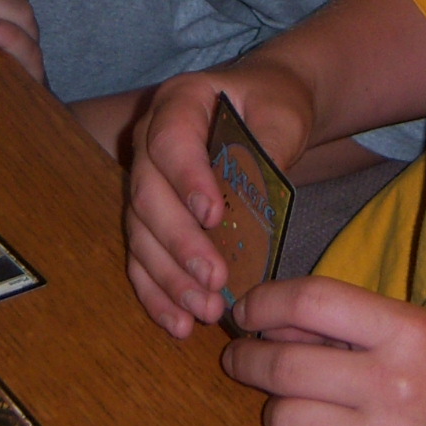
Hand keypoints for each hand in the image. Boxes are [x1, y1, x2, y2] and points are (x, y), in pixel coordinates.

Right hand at [124, 59, 313, 337]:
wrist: (263, 109)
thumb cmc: (272, 105)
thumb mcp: (283, 112)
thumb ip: (272, 142)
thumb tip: (261, 189)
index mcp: (178, 102)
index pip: (170, 141)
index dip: (186, 180)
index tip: (213, 216)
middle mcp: (148, 142)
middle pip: (148, 195)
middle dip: (180, 243)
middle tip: (214, 279)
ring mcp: (145, 182)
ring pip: (141, 234)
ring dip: (168, 277)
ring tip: (204, 310)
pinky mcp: (150, 220)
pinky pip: (142, 258)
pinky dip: (158, 293)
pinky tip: (178, 323)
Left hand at [223, 278, 425, 425]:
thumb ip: (357, 327)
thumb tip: (272, 322)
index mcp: (410, 332)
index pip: (311, 300)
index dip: (264, 302)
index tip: (247, 311)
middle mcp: (394, 385)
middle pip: (282, 366)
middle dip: (249, 358)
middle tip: (245, 358)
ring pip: (283, 423)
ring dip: (280, 416)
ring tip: (302, 413)